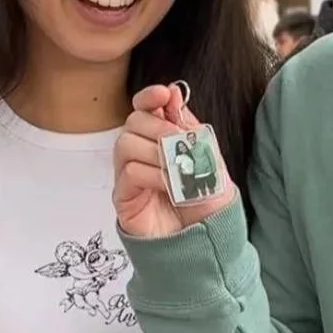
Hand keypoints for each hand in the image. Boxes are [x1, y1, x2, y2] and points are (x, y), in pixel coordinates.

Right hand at [113, 83, 234, 238]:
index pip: (144, 108)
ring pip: (126, 143)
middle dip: (159, 127)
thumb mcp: (207, 156)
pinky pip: (129, 172)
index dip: (149, 96)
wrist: (206, 240)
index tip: (163, 94)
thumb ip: (189, 126)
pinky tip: (170, 186)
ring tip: (177, 170)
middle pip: (133, 121)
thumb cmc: (206, 200)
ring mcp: (130, 174)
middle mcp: (141, 153)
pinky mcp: (125, 197)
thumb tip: (173, 93)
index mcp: (161, 139)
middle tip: (178, 143)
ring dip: (156, 152)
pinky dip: (153, 174)